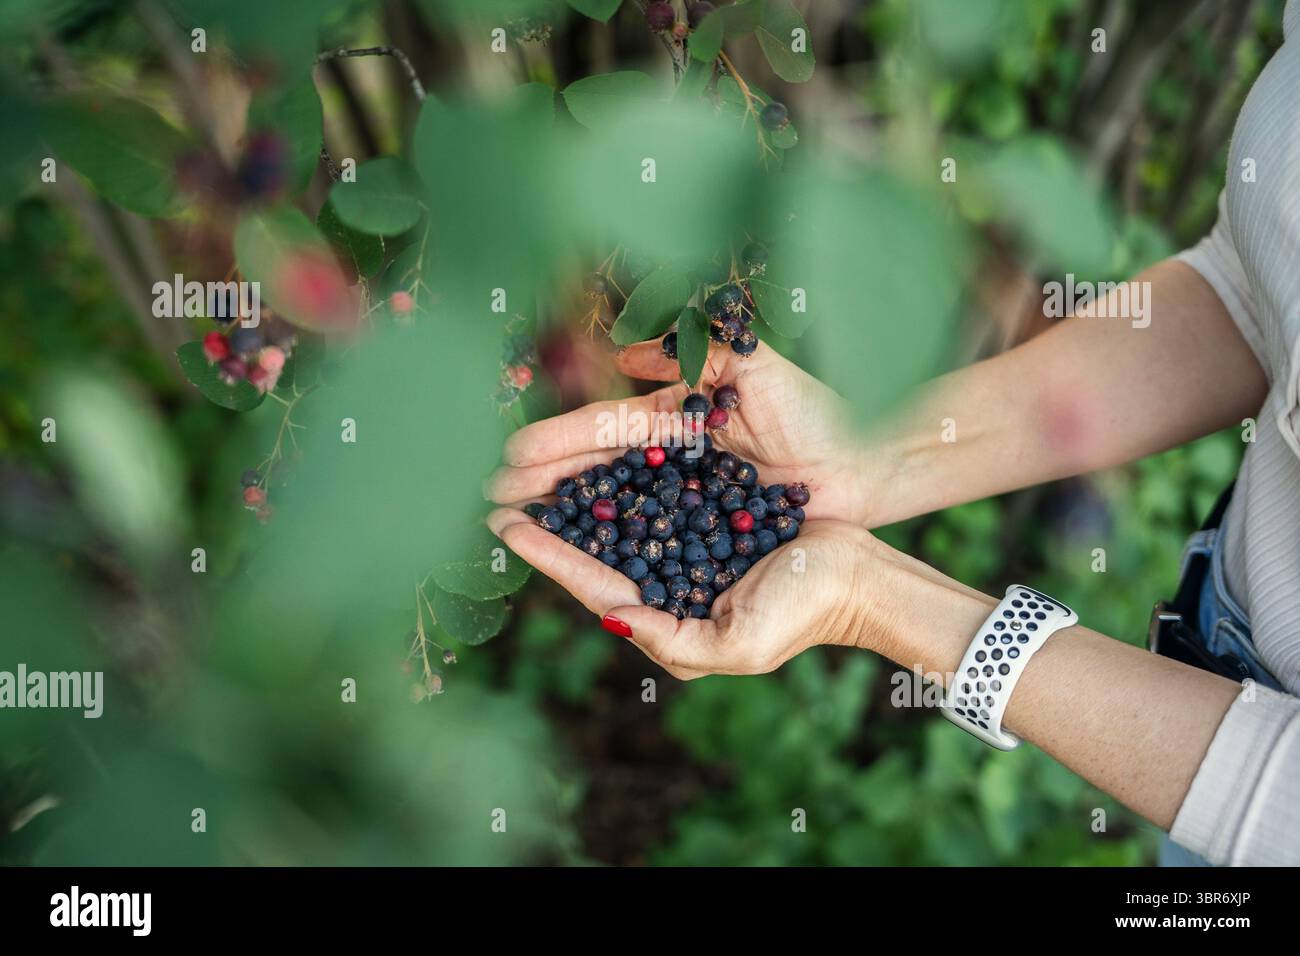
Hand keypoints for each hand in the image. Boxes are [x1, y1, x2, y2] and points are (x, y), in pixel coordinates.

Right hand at [487, 340, 872, 523]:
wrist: (869, 463)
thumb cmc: (818, 413)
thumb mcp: (753, 366)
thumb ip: (693, 350)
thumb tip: (623, 354)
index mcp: (676, 419)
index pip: (604, 429)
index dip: (557, 441)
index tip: (511, 453)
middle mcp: (671, 463)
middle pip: (594, 473)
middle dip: (542, 483)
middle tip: (488, 496)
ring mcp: (685, 502)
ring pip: (612, 510)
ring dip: (563, 520)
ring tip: (514, 527)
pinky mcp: (707, 538)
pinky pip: (651, 544)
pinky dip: (611, 550)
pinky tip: (576, 558)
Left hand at [487, 506, 874, 678]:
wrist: (860, 577)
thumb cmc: (803, 612)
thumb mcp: (738, 643)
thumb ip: (673, 640)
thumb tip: (614, 617)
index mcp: (667, 616)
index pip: (594, 584)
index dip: (548, 556)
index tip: (504, 527)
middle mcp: (668, 581)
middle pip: (596, 548)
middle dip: (549, 521)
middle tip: (497, 492)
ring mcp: (686, 545)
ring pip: (620, 516)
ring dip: (576, 493)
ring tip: (532, 469)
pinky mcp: (708, 510)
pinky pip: (658, 490)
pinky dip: (624, 474)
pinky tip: (596, 453)